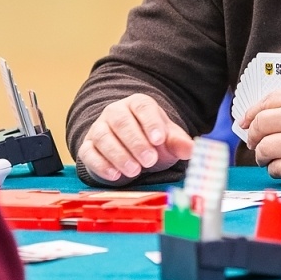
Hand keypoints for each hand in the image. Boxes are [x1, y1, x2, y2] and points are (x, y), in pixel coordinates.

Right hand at [77, 94, 193, 183]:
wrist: (131, 153)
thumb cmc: (151, 143)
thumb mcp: (168, 142)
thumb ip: (180, 144)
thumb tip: (193, 150)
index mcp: (137, 105)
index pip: (142, 107)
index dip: (151, 122)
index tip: (159, 139)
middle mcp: (115, 113)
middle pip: (121, 121)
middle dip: (135, 142)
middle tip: (149, 161)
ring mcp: (99, 128)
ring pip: (103, 136)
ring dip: (118, 154)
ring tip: (134, 170)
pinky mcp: (88, 147)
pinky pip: (88, 153)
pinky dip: (101, 164)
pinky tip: (115, 175)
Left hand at [238, 87, 280, 182]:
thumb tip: (257, 118)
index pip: (263, 103)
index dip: (249, 116)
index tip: (244, 125)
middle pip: (258, 126)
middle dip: (253, 139)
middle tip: (257, 146)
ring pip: (263, 149)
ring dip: (263, 157)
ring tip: (271, 159)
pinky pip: (275, 169)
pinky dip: (276, 170)